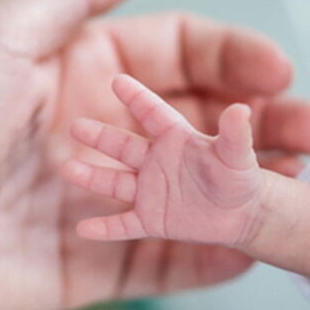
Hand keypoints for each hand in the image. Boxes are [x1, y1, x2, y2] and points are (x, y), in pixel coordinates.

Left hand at [62, 75, 309, 283]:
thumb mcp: (4, 41)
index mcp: (85, 77)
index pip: (182, 55)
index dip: (234, 59)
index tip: (276, 72)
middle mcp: (100, 137)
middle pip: (205, 122)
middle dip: (268, 123)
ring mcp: (94, 204)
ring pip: (197, 190)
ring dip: (255, 187)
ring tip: (304, 183)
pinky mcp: (95, 265)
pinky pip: (163, 264)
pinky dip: (206, 264)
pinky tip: (244, 256)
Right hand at [63, 74, 265, 244]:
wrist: (242, 213)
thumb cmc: (240, 177)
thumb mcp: (237, 156)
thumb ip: (235, 134)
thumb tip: (241, 109)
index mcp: (176, 138)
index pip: (152, 113)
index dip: (137, 98)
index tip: (117, 81)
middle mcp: (157, 161)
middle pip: (123, 146)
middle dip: (100, 137)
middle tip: (75, 126)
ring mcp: (151, 190)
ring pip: (116, 182)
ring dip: (93, 177)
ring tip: (67, 169)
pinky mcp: (152, 219)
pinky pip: (125, 224)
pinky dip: (106, 228)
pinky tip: (83, 229)